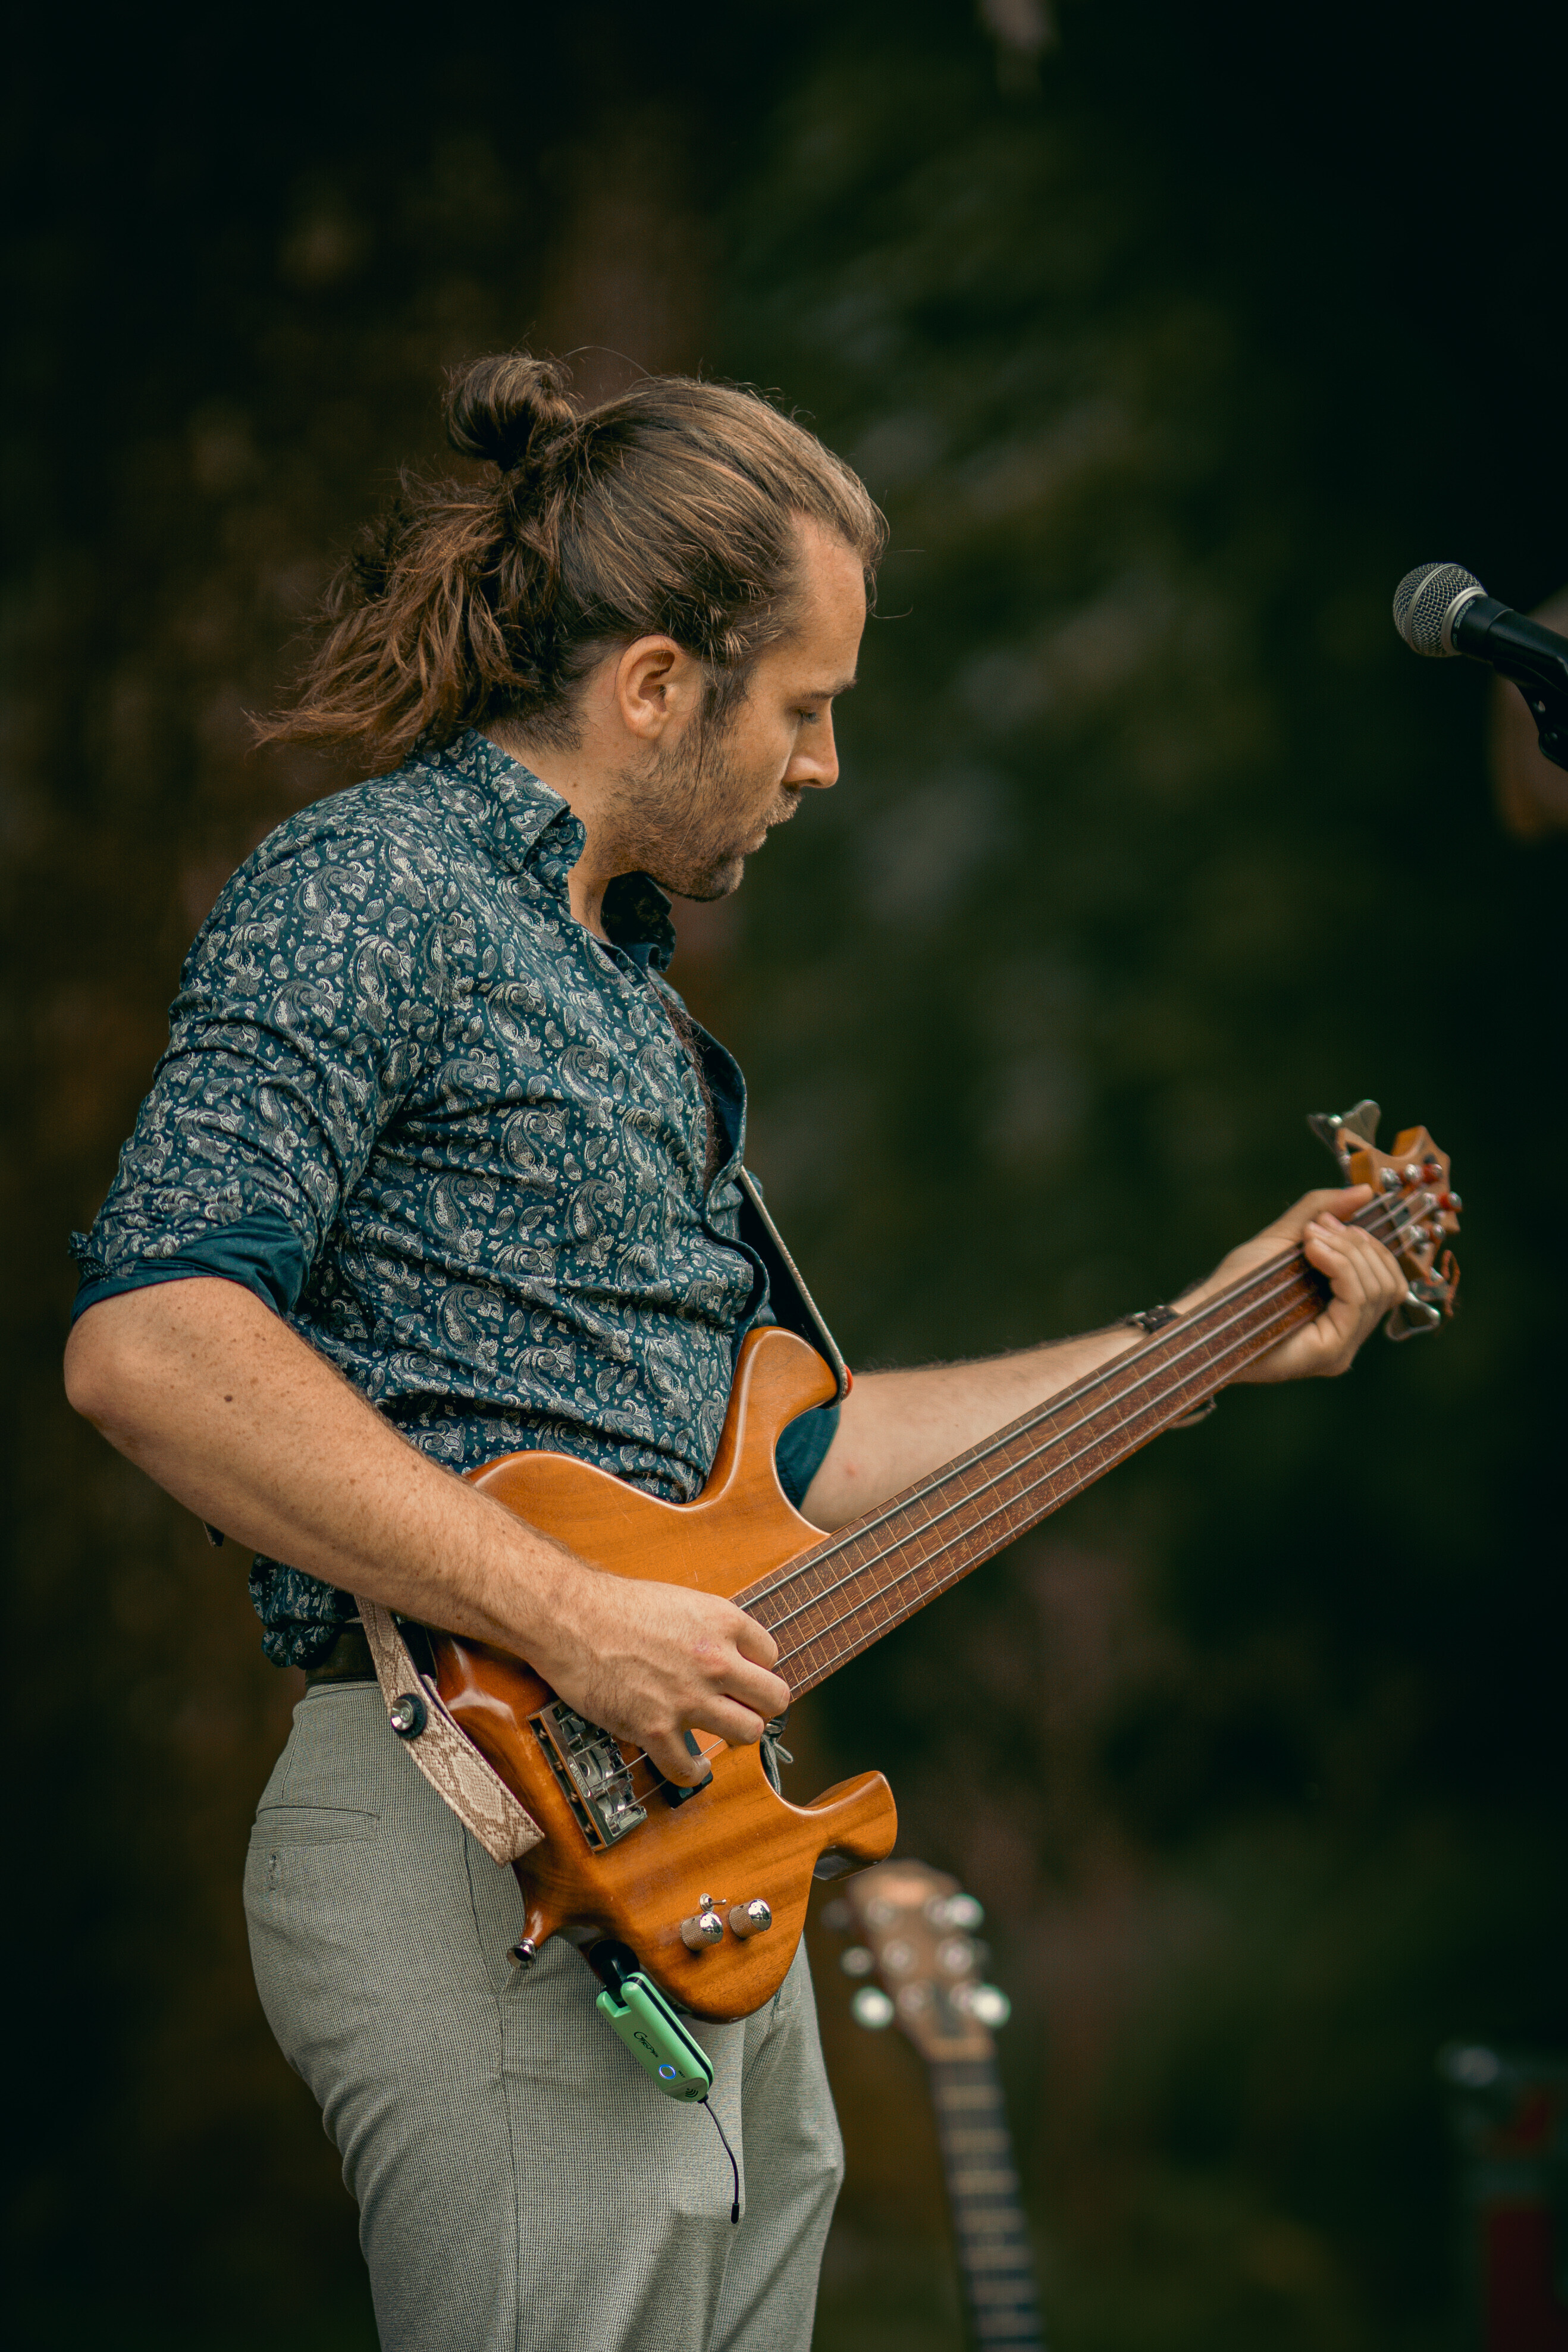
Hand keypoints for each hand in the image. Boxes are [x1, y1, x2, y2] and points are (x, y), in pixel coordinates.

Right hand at [521, 1564, 790, 1787]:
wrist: (570, 1618)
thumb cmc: (617, 1606)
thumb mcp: (681, 1601)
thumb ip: (712, 1629)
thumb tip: (731, 1654)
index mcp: (723, 1622)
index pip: (771, 1656)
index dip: (756, 1668)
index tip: (743, 1676)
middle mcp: (715, 1661)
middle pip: (774, 1700)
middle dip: (761, 1706)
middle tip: (744, 1707)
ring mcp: (688, 1698)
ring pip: (748, 1733)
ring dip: (736, 1736)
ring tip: (721, 1731)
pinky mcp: (656, 1729)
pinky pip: (691, 1768)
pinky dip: (693, 1770)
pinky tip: (691, 1762)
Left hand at [1192, 1185, 1406, 1382]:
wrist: (1203, 1314)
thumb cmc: (1236, 1284)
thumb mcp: (1284, 1238)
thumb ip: (1321, 1212)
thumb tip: (1363, 1191)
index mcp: (1343, 1312)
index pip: (1390, 1279)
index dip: (1370, 1244)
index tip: (1328, 1221)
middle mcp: (1348, 1333)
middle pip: (1390, 1282)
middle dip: (1359, 1244)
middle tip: (1317, 1228)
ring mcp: (1343, 1347)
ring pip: (1378, 1288)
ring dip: (1347, 1250)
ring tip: (1310, 1238)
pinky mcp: (1332, 1351)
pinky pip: (1357, 1298)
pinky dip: (1340, 1264)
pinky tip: (1312, 1250)